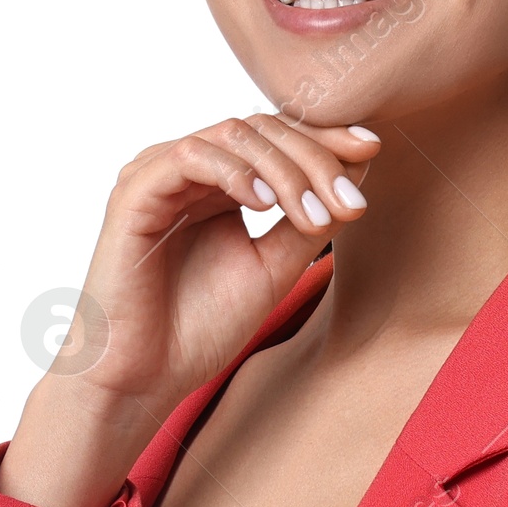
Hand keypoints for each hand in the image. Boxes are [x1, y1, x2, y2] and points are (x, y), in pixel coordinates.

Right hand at [0, 115, 379, 506]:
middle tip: (349, 201)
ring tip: (314, 216)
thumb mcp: (274, 267)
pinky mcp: (135, 192)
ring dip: (284, 170)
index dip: (325, 137)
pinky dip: (233, 173)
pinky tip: (264, 206)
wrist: (145, 376)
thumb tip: (357, 171)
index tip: (372, 149)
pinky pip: (189, 157)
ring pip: (233, 135)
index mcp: (218, 183)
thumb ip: (307, 220)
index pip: (277, 138)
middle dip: (315, 160)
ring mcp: (159, 175)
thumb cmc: (199, 328)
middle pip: (263, 129)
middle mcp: (188, 170)